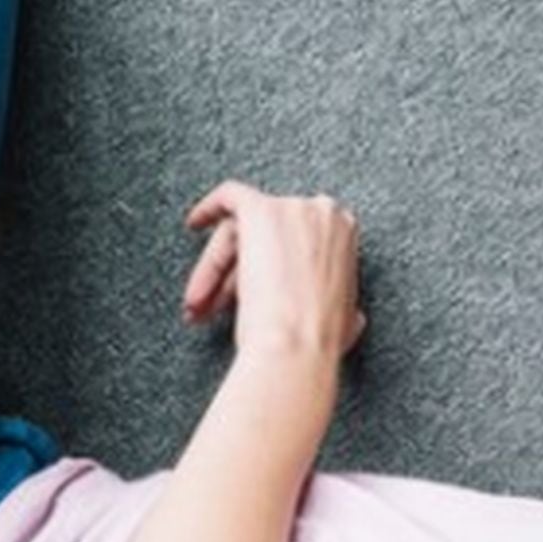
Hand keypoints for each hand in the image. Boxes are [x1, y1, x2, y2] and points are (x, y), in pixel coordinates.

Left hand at [181, 179, 366, 360]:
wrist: (296, 344)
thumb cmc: (316, 339)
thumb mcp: (347, 319)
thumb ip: (341, 302)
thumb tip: (345, 315)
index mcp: (346, 233)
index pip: (295, 241)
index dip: (269, 267)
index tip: (248, 288)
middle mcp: (324, 213)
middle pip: (266, 234)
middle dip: (235, 273)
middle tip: (213, 303)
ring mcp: (293, 208)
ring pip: (242, 228)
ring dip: (215, 267)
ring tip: (199, 304)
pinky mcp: (262, 208)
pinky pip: (230, 197)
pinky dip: (210, 207)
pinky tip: (196, 222)